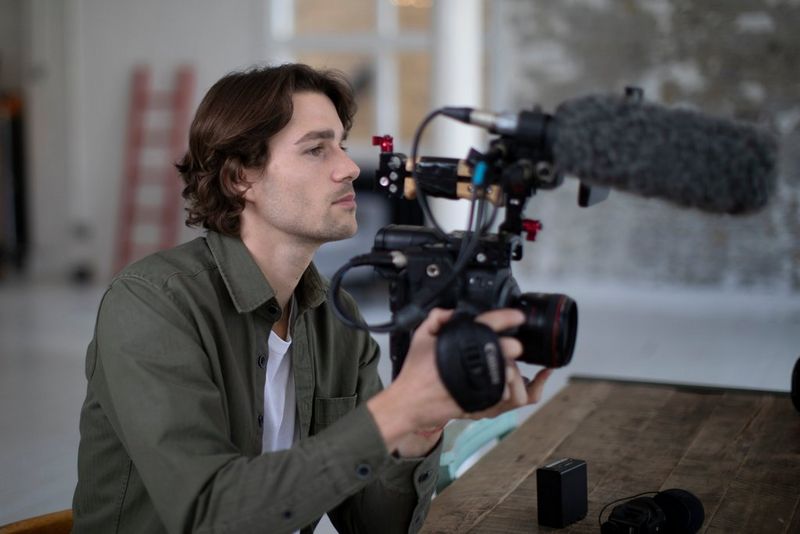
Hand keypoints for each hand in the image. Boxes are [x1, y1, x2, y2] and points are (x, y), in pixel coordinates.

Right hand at [367, 307, 551, 455]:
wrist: (410, 402)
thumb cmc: (415, 372)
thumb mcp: (421, 337)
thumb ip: (436, 318)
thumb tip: (452, 312)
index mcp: (461, 341)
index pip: (491, 323)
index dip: (508, 317)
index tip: (517, 317)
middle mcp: (473, 361)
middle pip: (509, 348)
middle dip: (513, 346)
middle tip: (511, 347)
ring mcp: (480, 383)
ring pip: (511, 372)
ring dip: (511, 368)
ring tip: (505, 367)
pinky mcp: (482, 401)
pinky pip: (505, 393)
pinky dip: (508, 387)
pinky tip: (506, 383)